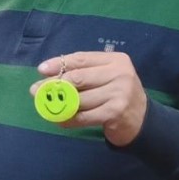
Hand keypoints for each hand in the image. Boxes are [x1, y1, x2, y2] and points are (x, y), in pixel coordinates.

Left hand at [31, 51, 147, 146]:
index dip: (59, 63)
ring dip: (60, 105)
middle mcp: (120, 73)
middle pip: (78, 77)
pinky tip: (61, 121)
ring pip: (79, 99)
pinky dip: (69, 119)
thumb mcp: (104, 77)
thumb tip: (46, 75)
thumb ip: (82, 73)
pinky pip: (84, 116)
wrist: (142, 119)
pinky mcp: (115, 112)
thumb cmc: (116, 94)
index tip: (41, 69)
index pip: (81, 58)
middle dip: (54, 85)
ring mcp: (119, 93)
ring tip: (49, 108)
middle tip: (36, 91)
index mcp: (115, 60)